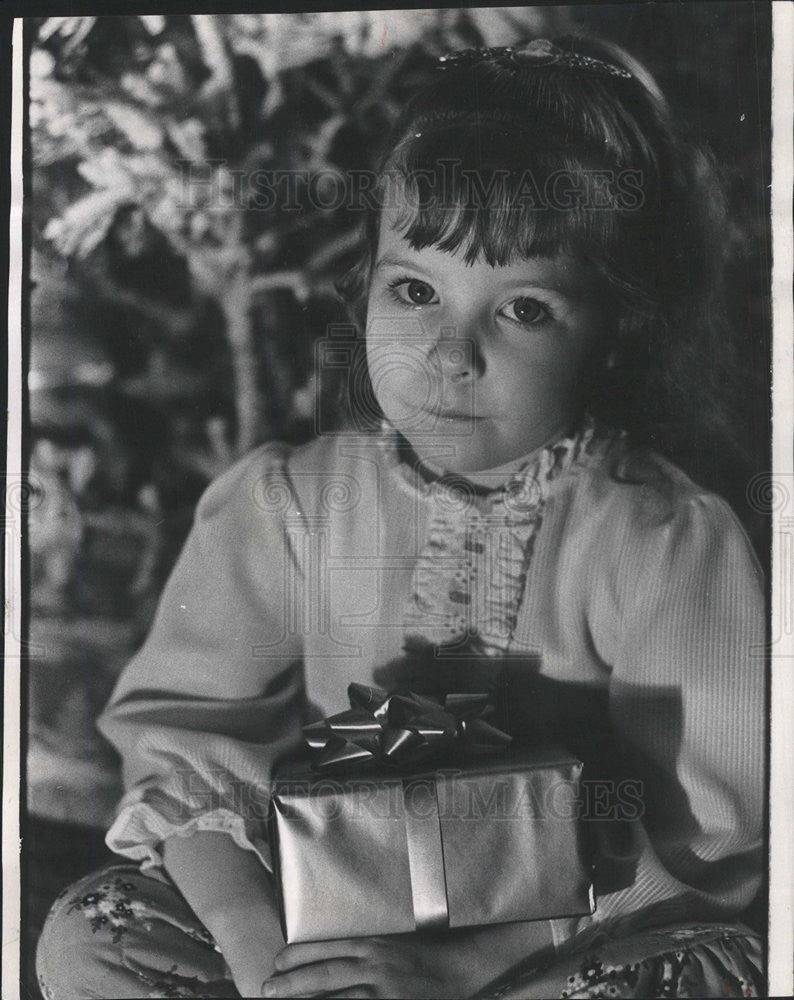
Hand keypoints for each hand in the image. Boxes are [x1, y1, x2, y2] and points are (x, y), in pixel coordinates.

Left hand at [262, 933, 477, 998]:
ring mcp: (383, 990)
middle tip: (265, 988)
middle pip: (324, 973)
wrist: (463, 971)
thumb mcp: (395, 942)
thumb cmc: (429, 955)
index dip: (299, 954)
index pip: (327, 946)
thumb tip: (338, 952)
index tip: (277, 961)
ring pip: (334, 999)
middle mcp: (375, 964)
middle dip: (291, 982)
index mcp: (374, 942)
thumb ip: (368, 946)